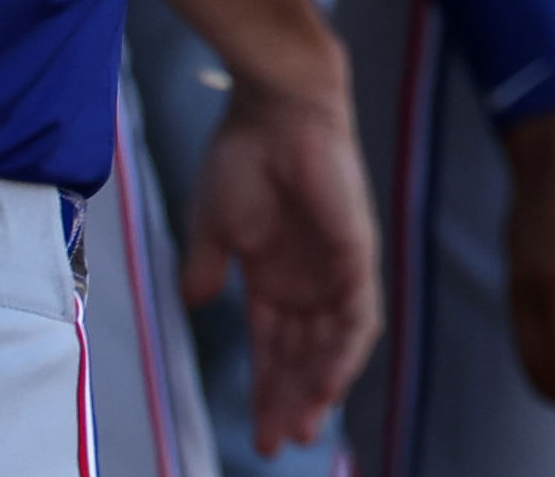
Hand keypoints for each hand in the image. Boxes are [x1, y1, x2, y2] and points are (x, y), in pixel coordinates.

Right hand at [179, 76, 383, 453]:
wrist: (274, 112)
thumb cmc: (240, 158)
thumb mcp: (212, 228)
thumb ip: (207, 269)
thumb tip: (196, 304)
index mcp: (275, 276)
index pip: (274, 347)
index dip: (266, 389)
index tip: (258, 432)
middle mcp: (309, 279)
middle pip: (304, 355)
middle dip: (292, 401)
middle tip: (278, 443)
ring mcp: (336, 267)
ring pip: (334, 344)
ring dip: (319, 387)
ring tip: (302, 428)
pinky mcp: (357, 252)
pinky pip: (358, 314)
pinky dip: (345, 352)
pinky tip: (328, 385)